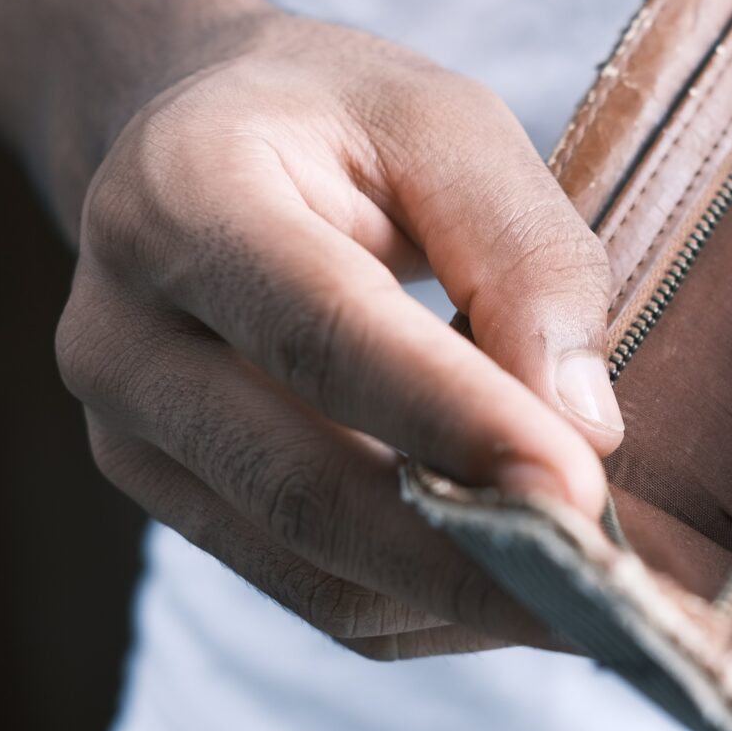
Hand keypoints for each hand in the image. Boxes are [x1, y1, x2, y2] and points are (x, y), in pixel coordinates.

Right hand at [56, 5, 624, 657]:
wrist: (191, 143)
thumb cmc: (337, 122)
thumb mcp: (448, 124)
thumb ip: (524, 255)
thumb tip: (584, 429)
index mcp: (181, 195)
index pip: (324, 335)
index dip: (455, 422)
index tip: (581, 493)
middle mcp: (122, 332)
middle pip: (303, 487)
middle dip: (470, 556)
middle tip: (610, 592)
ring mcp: (128, 436)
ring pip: (311, 572)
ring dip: (462, 599)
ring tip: (590, 595)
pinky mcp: (168, 504)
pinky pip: (314, 596)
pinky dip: (429, 607)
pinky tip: (515, 581)